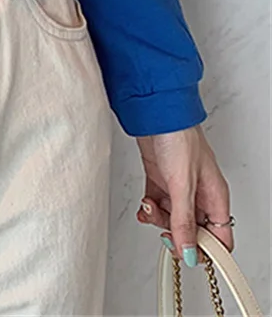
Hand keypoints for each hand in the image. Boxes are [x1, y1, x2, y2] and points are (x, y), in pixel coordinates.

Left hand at [135, 124, 233, 266]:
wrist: (155, 112)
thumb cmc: (178, 137)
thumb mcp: (182, 185)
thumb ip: (184, 220)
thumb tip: (188, 251)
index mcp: (215, 196)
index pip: (219, 236)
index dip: (205, 250)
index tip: (187, 254)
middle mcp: (199, 193)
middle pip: (193, 229)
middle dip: (176, 232)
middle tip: (163, 230)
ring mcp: (179, 186)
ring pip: (172, 217)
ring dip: (158, 218)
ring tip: (149, 207)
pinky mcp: (161, 178)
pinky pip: (158, 203)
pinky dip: (149, 208)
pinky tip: (145, 205)